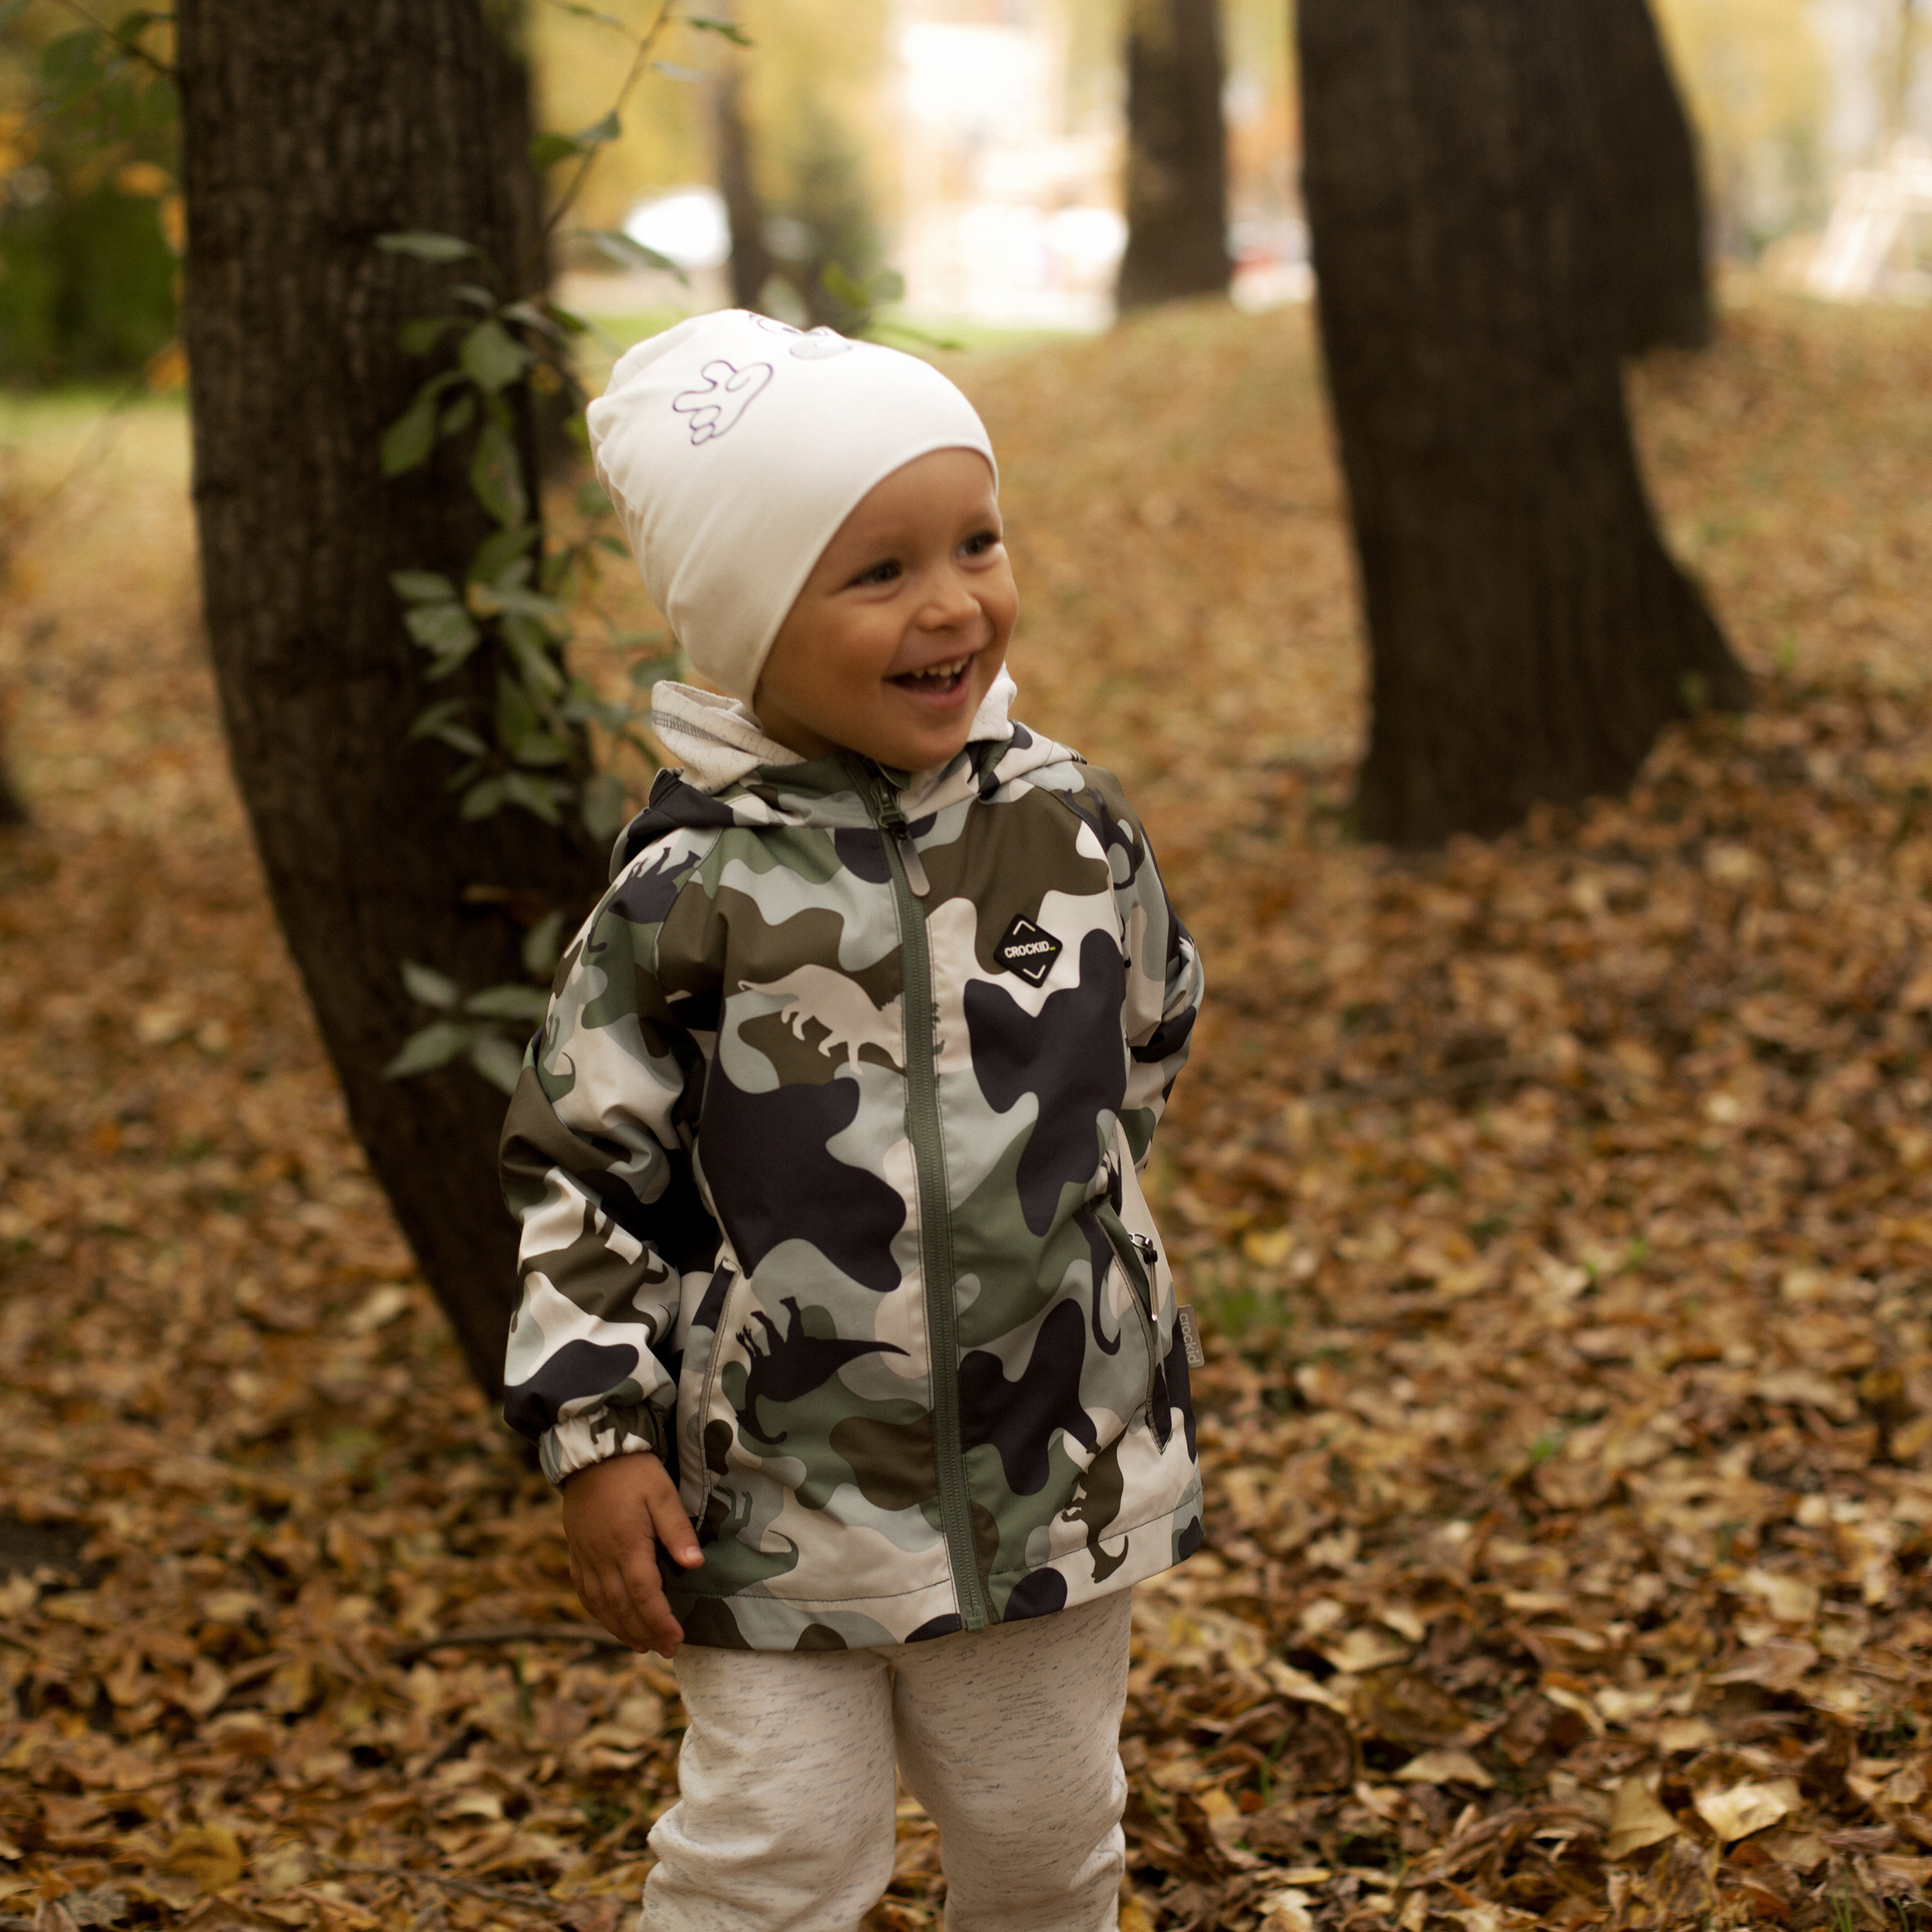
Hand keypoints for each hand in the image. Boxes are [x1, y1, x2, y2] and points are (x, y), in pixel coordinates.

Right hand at [560, 1452, 704, 1657]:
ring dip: (620, 1628)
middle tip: (664, 1651)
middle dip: (644, 1633)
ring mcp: (586, 1556)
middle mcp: (603, 1558)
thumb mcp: (663, 1493)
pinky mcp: (576, 1551)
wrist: (591, 1454)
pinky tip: (608, 1619)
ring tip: (641, 1645)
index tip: (677, 1640)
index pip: (644, 1595)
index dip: (660, 1621)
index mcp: (627, 1546)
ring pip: (600, 1604)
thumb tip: (695, 1565)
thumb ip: (677, 1530)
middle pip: (621, 1607)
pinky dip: (597, 1611)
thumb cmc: (634, 1472)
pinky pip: (584, 1590)